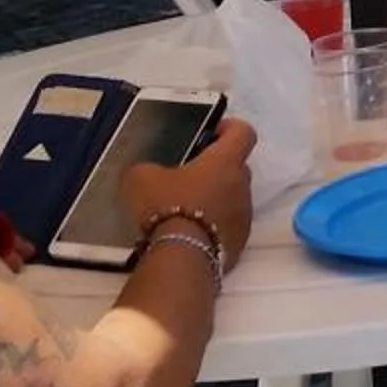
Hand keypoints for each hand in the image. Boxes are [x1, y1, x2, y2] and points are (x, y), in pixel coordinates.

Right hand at [124, 117, 257, 271]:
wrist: (181, 258)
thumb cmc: (166, 207)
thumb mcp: (141, 179)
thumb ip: (147, 168)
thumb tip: (147, 173)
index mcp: (226, 161)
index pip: (244, 132)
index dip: (230, 128)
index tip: (210, 134)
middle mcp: (243, 185)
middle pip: (237, 167)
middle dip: (216, 169)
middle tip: (188, 177)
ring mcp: (245, 215)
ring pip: (233, 198)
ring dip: (215, 199)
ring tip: (185, 210)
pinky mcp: (240, 242)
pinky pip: (229, 225)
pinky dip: (214, 225)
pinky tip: (190, 234)